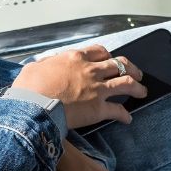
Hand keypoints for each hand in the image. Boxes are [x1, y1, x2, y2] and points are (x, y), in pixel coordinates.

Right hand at [12, 43, 147, 129]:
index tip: (110, 59)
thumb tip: (45, 65)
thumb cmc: (28, 89)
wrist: (33, 107)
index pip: (99, 51)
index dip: (108, 56)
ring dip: (137, 87)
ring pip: (126, 83)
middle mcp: (90, 71)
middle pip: (119, 64)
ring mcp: (97, 89)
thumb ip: (45, 65)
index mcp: (75, 58)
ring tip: (142, 91)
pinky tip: (127, 119)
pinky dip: (124, 115)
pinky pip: (117, 111)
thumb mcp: (34, 68)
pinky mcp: (98, 109)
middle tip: (136, 73)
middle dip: (130, 68)